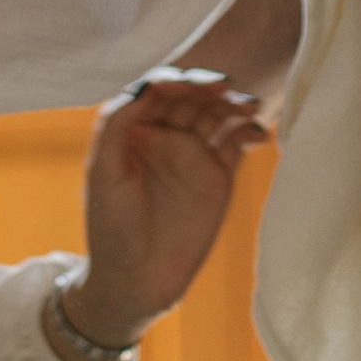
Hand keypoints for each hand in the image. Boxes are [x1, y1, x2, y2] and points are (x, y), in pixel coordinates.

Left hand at [67, 67, 267, 348]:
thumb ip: (116, 125)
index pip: (156, 91)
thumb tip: (145, 86)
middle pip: (190, 96)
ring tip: (249, 106)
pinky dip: (249, 131)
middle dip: (207, 85)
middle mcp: (165, 135)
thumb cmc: (111, 229)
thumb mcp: (103, 173)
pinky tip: (257, 133)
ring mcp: (193, 154)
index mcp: (134, 130)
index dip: (173, 81)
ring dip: (234, 103)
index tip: (187, 85)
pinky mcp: (218, 175)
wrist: (138, 279)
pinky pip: (237, 142)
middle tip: (224, 86)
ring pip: (218, 113)